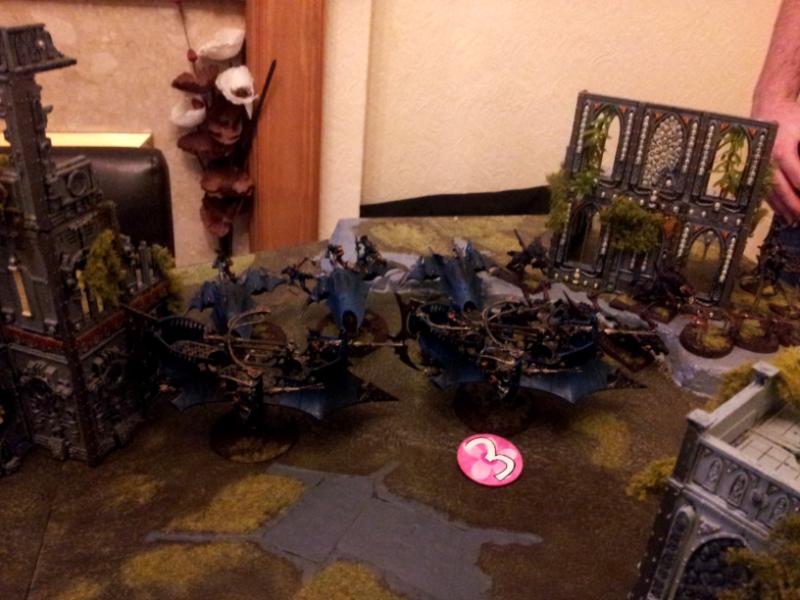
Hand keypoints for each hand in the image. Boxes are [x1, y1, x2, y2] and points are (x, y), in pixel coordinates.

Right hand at [752, 96, 799, 223]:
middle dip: (796, 208)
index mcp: (782, 151)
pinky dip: (775, 203)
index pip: (798, 179)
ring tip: (797, 221)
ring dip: (785, 210)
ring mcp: (758, 166)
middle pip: (783, 192)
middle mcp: (767, 161)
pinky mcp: (754, 169)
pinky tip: (784, 212)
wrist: (769, 106)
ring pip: (771, 194)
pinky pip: (764, 190)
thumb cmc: (792, 117)